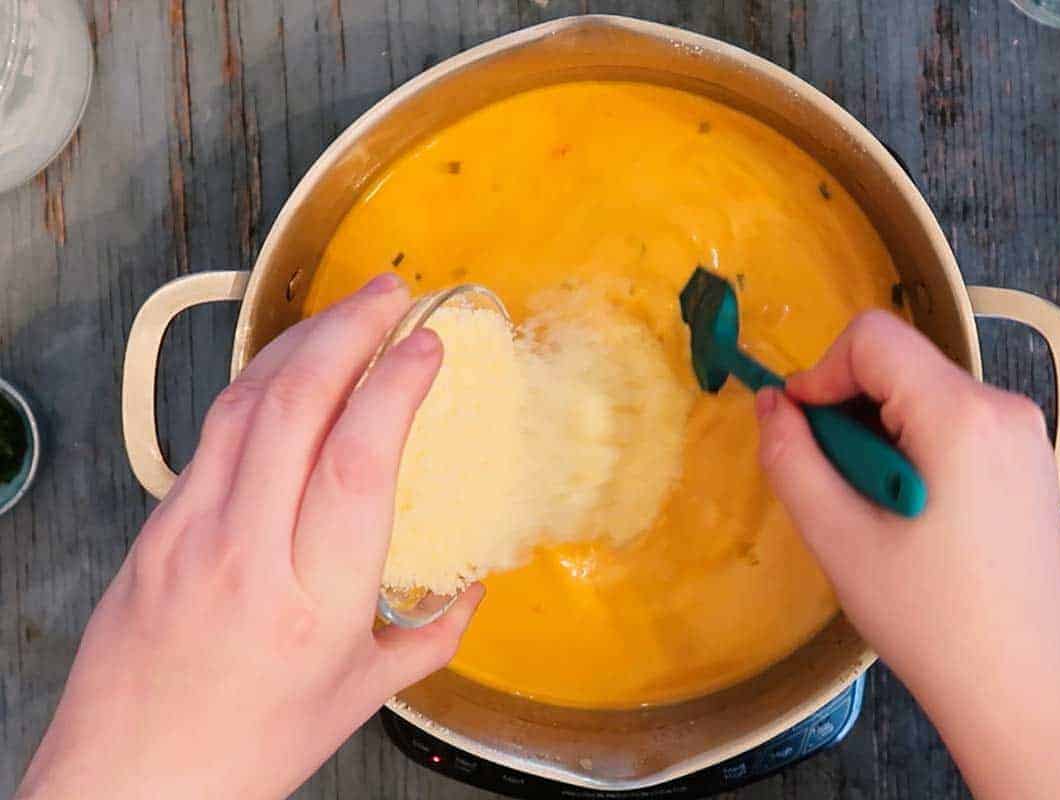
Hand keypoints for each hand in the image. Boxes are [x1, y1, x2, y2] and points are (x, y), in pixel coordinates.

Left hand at [17, 273, 481, 799]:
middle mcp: (244, 554)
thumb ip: (427, 638)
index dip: (396, 387)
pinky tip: (286, 371)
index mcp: (310, 604)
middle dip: (347, 329)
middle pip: (294, 407)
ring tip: (345, 313)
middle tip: (389, 293)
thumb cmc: (238, 751)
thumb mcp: (357, 700)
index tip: (428, 348)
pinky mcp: (155, 526)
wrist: (127, 784)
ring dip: (300, 341)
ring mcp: (187, 533)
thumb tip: (468, 592)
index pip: (359, 463)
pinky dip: (257, 383)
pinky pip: (211, 431)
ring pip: (243, 404)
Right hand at [755, 311, 1059, 799]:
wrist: (1020, 687)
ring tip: (874, 508)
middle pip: (899, 364)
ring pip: (923, 392)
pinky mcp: (1029, 461)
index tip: (802, 432)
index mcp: (961, 413)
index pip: (873, 338)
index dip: (820, 373)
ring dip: (879, 431)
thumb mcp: (837, 538)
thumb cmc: (927, 617)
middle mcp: (1003, 406)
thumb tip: (770, 403)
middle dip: (850, 409)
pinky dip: (914, 446)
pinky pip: (954, 421)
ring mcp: (1025, 433)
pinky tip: (911, 512)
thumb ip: (791, 458)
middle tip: (835, 484)